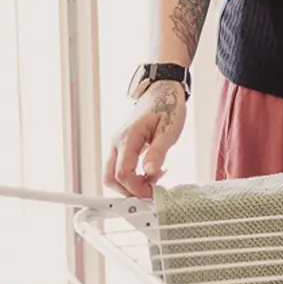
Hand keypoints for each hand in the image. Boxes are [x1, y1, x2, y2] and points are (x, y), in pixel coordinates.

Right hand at [103, 80, 185, 199]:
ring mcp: (117, 144)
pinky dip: (132, 176)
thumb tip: (149, 173)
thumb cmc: (168, 106)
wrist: (162, 90)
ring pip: (113, 175)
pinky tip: (151, 171)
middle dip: (130, 190)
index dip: (135, 188)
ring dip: (131, 184)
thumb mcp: (170, 128)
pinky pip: (120, 167)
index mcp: (128, 137)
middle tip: (153, 189)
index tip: (152, 194)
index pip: (122, 173)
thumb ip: (158, 151)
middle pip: (111, 178)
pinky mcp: (121, 146)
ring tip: (155, 177)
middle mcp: (116, 142)